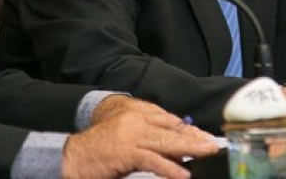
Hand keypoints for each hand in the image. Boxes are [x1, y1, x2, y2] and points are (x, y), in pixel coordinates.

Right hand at [63, 96, 217, 178]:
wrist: (73, 156)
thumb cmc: (98, 149)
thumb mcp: (126, 138)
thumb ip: (148, 139)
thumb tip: (175, 150)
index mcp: (135, 113)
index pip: (168, 119)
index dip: (188, 129)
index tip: (204, 137)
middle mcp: (135, 119)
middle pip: (171, 127)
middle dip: (194, 137)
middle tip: (212, 144)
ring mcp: (130, 134)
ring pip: (166, 141)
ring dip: (189, 148)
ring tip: (206, 152)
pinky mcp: (126, 151)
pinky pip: (152, 160)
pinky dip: (169, 168)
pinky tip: (182, 173)